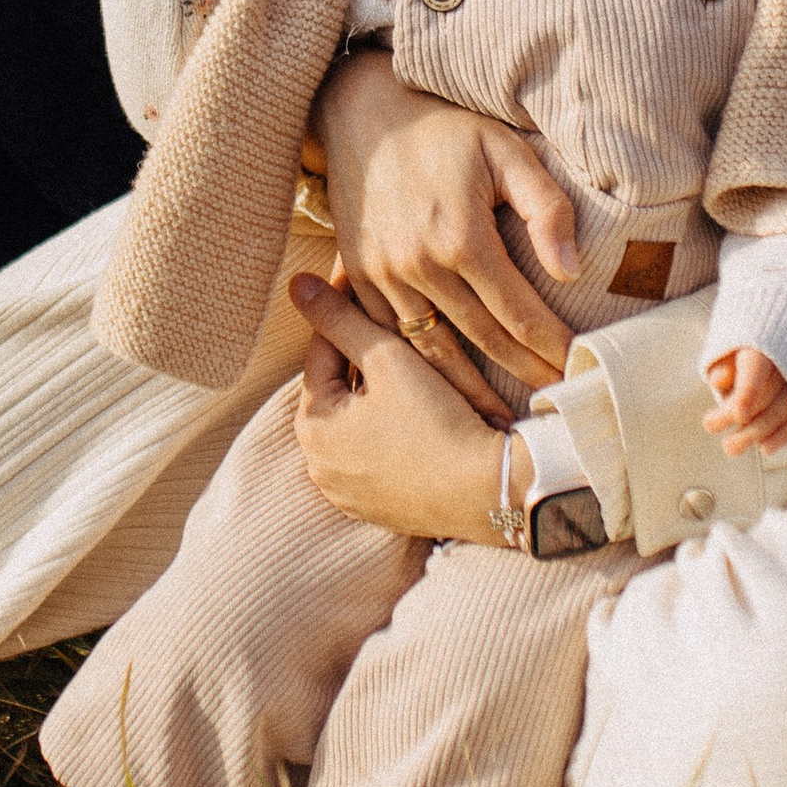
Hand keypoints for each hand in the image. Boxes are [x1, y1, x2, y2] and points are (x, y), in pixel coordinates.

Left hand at [290, 276, 511, 544]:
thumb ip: (339, 318)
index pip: (324, 350)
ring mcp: (350, 494)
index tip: (364, 278)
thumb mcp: (386, 358)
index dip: (347, 309)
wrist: (491, 490)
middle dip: (364, 355)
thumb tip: (295, 284)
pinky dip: (394, 430)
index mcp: (312, 428)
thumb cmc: (437, 420)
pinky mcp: (382, 509)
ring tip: (412, 361)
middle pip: (341, 389)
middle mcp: (320, 467)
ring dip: (380, 393)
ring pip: (361, 423)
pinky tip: (422, 411)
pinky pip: (381, 455)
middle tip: (394, 317)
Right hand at [308, 50, 577, 408]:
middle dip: (523, 376)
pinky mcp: (359, 278)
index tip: (579, 372)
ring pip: (433, 353)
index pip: (519, 312)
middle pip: (482, 342)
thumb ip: (546, 209)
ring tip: (502, 422)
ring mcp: (383, 276)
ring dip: (470, 392)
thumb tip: (571, 272)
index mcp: (461, 237)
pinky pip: (390, 339)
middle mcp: (419, 265)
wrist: (363, 112)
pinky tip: (444, 395)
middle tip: (555, 407)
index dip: (552, 347)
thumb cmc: (445, 128)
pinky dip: (419, 372)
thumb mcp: (506, 151)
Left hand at [702, 344, 786, 453]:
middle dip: (738, 415)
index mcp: (767, 341)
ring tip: (730, 446)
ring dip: (757, 432)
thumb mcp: (732, 341)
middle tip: (709, 426)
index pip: (758, 367)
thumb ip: (722, 361)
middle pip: (767, 394)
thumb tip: (717, 381)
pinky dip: (783, 436)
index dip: (749, 392)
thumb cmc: (751, 339)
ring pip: (783, 411)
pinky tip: (765, 448)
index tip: (738, 415)